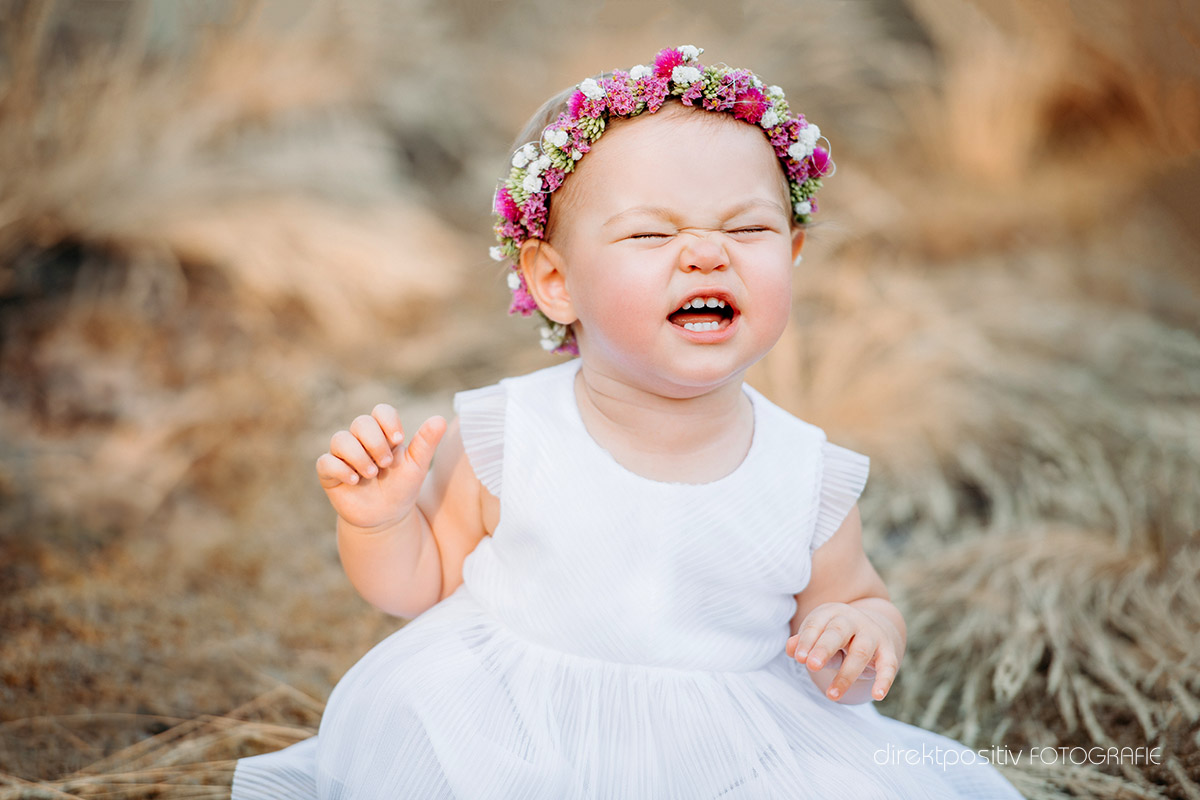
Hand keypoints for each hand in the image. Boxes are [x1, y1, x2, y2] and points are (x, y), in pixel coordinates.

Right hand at [315, 404, 446, 531]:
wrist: (386, 517)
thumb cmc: (402, 488)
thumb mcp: (416, 466)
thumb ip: (426, 443)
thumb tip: (440, 419)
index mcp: (383, 434)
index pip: (380, 411)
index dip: (388, 421)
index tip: (399, 439)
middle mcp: (360, 440)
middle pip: (361, 423)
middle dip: (375, 442)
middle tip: (386, 463)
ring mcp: (343, 456)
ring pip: (340, 439)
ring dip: (358, 456)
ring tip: (371, 474)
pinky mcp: (329, 473)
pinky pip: (325, 462)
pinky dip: (340, 469)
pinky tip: (355, 480)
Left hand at [786, 601, 900, 702]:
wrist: (869, 629)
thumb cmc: (833, 637)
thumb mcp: (818, 636)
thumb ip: (804, 643)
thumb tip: (791, 649)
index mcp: (831, 613)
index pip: (817, 624)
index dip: (807, 641)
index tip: (798, 658)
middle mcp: (853, 620)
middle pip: (838, 632)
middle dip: (824, 649)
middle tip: (812, 666)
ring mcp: (872, 634)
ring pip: (860, 652)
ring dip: (846, 675)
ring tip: (831, 695)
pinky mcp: (888, 651)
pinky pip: (888, 665)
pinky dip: (884, 680)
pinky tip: (877, 695)